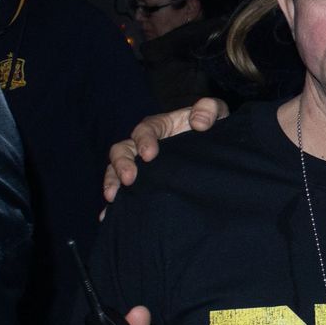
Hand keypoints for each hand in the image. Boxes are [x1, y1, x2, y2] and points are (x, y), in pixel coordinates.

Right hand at [102, 98, 228, 205]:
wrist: (216, 147)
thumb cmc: (211, 126)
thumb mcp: (216, 112)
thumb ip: (209, 109)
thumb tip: (198, 123)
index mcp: (159, 126)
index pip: (145, 130)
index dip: (144, 140)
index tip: (150, 155)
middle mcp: (144, 144)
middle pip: (122, 150)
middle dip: (122, 164)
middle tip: (129, 179)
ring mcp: (141, 164)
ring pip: (116, 169)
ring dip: (112, 182)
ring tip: (112, 198)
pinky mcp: (144, 181)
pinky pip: (123, 189)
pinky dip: (115, 201)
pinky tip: (109, 215)